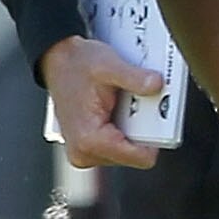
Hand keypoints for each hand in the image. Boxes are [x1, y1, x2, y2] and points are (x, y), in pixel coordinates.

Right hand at [42, 34, 162, 170]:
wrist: (58, 61)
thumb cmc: (77, 65)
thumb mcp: (108, 65)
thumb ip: (134, 78)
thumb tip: (157, 85)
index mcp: (90, 140)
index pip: (142, 157)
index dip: (157, 135)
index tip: (160, 115)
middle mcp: (86, 153)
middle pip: (137, 153)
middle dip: (143, 128)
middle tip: (137, 102)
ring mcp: (87, 152)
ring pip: (130, 149)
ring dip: (134, 126)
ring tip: (124, 102)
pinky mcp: (89, 147)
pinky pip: (120, 143)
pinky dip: (126, 126)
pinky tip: (119, 107)